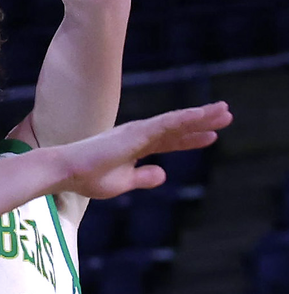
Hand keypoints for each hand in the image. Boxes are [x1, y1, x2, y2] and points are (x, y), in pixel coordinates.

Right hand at [58, 102, 231, 199]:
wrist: (66, 171)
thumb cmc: (87, 178)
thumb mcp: (122, 183)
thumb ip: (143, 177)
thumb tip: (163, 174)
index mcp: (134, 148)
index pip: (169, 142)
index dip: (190, 140)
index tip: (211, 137)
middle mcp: (138, 136)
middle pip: (177, 128)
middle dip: (202, 123)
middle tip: (226, 115)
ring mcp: (138, 132)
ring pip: (177, 122)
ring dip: (202, 116)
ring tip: (224, 111)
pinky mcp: (136, 132)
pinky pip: (167, 123)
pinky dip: (187, 118)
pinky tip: (203, 115)